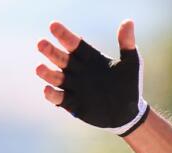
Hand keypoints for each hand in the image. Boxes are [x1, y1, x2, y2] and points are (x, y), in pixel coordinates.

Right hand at [36, 20, 148, 135]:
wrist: (129, 113)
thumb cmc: (129, 85)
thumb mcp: (131, 63)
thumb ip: (127, 44)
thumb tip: (128, 22)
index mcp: (89, 57)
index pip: (74, 43)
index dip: (64, 35)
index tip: (53, 25)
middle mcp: (78, 70)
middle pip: (61, 58)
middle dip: (50, 51)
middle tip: (41, 44)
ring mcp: (73, 86)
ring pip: (56, 78)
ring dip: (47, 73)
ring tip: (40, 68)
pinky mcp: (72, 103)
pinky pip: (59, 98)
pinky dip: (52, 95)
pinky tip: (48, 90)